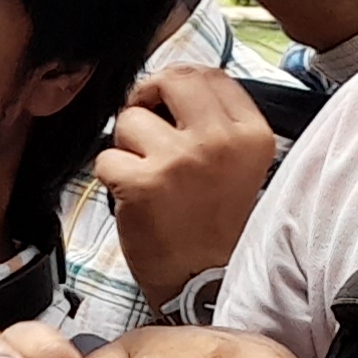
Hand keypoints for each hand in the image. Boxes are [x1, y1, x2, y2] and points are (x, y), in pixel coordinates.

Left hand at [95, 66, 278, 309]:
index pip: (208, 75)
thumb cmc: (216, 226)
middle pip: (170, 81)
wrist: (207, 282)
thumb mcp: (237, 165)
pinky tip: (134, 198)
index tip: (164, 101)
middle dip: (146, 97)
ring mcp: (181, 160)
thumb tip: (168, 88)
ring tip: (148, 176)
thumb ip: (214, 124)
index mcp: (251, 134)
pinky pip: (106, 157)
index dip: (176, 83)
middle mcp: (220, 140)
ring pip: (130, 120)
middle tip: (142, 124)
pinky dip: (110, 176)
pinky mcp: (143, 182)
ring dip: (127, 146)